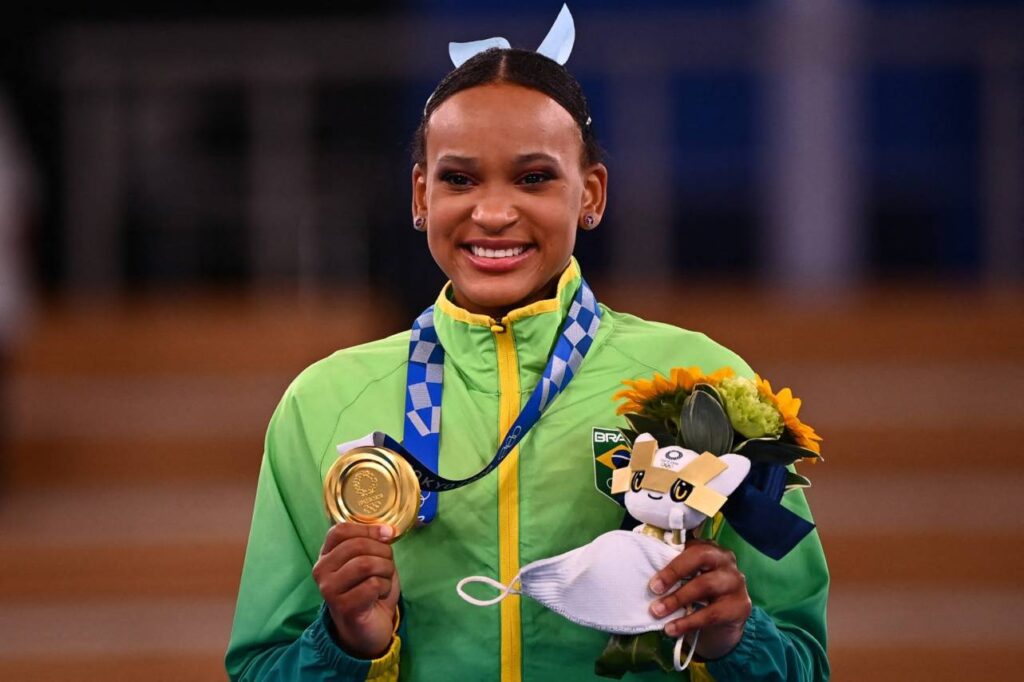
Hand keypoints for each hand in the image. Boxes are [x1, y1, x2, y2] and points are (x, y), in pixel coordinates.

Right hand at [313, 523, 399, 658]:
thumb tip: (388, 530)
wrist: (368, 629)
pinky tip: (380, 596)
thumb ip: (375, 543)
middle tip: (388, 566)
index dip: (368, 529)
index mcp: (326, 555)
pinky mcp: (343, 606)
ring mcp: (329, 589)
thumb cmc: (369, 591)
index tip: (388, 535)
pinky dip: (385, 587)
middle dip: (383, 552)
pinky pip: (372, 585)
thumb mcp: (372, 560)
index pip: (340, 530)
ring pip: (366, 564)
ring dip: (385, 570)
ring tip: (384, 581)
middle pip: (357, 545)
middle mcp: (322, 570)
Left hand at [647, 538, 750, 660]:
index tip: (652, 579)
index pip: (691, 546)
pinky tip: (672, 629)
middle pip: (701, 557)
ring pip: (705, 585)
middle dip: (675, 572)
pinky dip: (688, 622)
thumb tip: (643, 571)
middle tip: (654, 589)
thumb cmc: (699, 594)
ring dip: (677, 599)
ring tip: (657, 611)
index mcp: (710, 548)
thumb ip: (673, 571)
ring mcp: (735, 582)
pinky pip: (711, 613)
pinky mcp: (740, 606)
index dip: (671, 561)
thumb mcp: (687, 579)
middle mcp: (726, 560)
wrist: (724, 624)